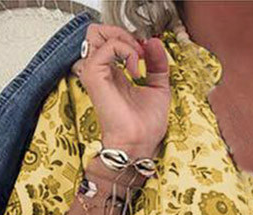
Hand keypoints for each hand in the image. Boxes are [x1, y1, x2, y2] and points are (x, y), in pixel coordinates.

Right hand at [72, 23, 170, 156]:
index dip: (129, 39)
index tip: (147, 54)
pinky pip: (107, 47)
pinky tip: (135, 68)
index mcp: (112, 73)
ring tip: (138, 57)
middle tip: (140, 52)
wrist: (140, 144)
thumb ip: (157, 64)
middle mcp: (100, 71)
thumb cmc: (146, 126)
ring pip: (98, 33)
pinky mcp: (94, 76)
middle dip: (122, 34)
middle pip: (97, 32)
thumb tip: (153, 42)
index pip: (110, 40)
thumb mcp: (158, 87)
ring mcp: (94, 73)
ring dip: (123, 39)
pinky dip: (126, 50)